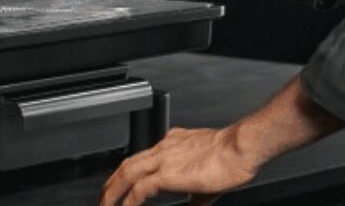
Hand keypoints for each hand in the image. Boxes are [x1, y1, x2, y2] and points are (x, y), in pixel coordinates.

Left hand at [99, 126, 261, 205]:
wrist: (241, 148)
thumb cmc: (232, 158)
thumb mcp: (208, 178)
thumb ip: (195, 193)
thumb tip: (192, 205)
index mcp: (172, 145)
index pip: (143, 159)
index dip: (129, 174)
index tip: (123, 187)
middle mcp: (164, 148)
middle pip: (127, 163)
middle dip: (112, 182)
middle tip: (103, 198)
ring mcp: (163, 158)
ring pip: (126, 172)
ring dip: (112, 191)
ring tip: (105, 205)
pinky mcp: (167, 173)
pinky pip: (138, 188)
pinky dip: (128, 201)